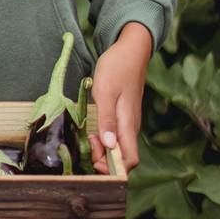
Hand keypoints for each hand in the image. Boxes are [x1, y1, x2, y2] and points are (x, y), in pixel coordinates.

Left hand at [88, 21, 151, 174]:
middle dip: (104, 159)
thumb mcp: (105, 91)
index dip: (113, 168)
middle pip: (122, 159)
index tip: (94, 156)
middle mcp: (131, 128)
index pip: (130, 161)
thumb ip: (107, 119)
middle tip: (88, 141)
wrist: (130, 50)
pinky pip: (117, 137)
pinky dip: (105, 139)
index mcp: (128, 125)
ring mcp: (129, 122)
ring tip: (89, 135)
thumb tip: (109, 146)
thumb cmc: (117, 68)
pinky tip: (94, 128)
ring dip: (103, 149)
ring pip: (119, 148)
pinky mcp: (124, 117)